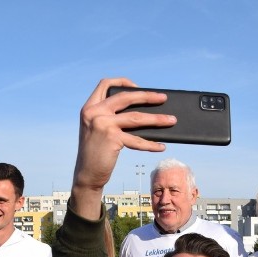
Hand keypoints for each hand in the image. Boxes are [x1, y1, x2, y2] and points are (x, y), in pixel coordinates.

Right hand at [71, 78, 172, 218]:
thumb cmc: (96, 152)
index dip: (123, 81)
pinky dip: (151, 144)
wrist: (86, 174)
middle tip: (163, 98)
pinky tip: (161, 146)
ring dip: (157, 119)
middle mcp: (94, 113)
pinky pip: (137, 140)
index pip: (105, 84)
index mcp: (90, 107)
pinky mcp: (112, 138)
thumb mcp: (97, 129)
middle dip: (148, 96)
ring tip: (171, 120)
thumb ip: (110, 116)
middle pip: (126, 97)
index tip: (138, 86)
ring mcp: (102, 124)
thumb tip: (142, 111)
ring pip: (136, 117)